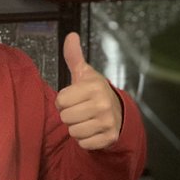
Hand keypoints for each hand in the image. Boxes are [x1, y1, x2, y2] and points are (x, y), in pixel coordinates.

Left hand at [55, 32, 123, 149]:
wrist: (118, 112)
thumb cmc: (95, 92)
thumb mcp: (84, 73)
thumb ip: (74, 56)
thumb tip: (71, 36)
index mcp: (94, 87)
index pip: (61, 100)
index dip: (64, 101)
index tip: (74, 98)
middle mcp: (102, 104)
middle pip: (65, 117)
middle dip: (69, 115)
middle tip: (81, 110)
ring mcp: (107, 122)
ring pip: (73, 132)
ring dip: (76, 128)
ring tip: (86, 120)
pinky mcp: (109, 138)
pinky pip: (84, 144)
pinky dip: (85, 140)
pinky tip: (92, 130)